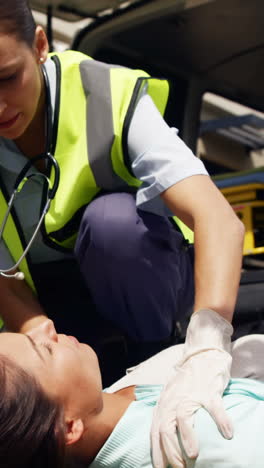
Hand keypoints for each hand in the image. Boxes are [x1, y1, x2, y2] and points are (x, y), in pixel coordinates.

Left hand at [151, 309, 233, 467]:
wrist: (201, 355)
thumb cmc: (186, 380)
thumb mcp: (170, 395)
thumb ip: (165, 412)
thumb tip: (161, 437)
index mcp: (164, 403)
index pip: (155, 430)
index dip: (157, 451)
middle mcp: (174, 399)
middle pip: (166, 426)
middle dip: (170, 450)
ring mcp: (191, 393)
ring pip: (184, 416)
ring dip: (188, 436)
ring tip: (194, 454)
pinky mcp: (208, 389)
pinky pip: (214, 406)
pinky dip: (221, 420)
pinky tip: (228, 433)